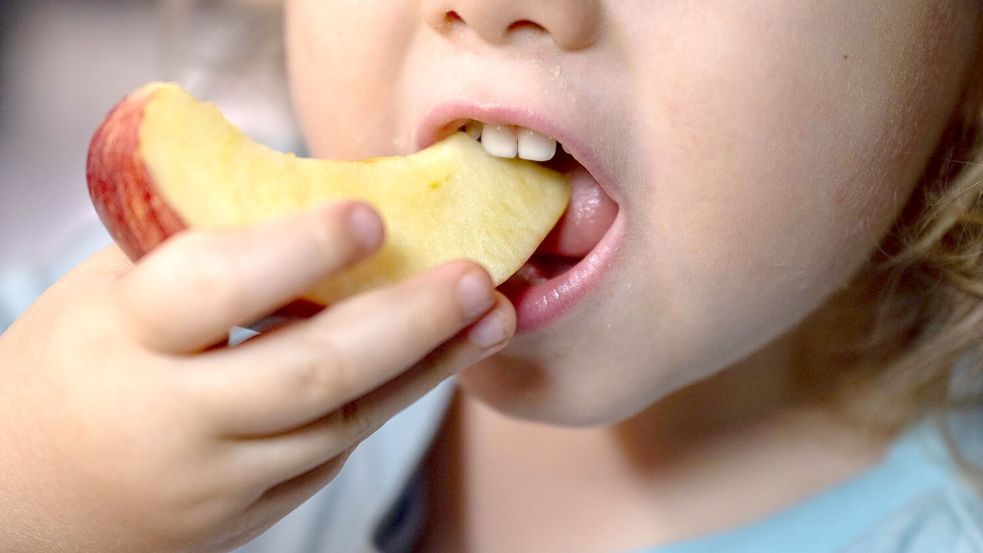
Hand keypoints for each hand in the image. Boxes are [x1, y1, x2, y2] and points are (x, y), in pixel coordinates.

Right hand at [0, 201, 513, 552]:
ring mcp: (218, 479)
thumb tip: (316, 189)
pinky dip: (389, 401)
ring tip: (492, 318)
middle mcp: (174, 419)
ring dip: (427, 367)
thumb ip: (197, 247)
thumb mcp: (108, 291)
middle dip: (406, 322)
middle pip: (310, 372)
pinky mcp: (251, 514)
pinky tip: (438, 360)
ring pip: (342, 422)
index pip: (216, 288)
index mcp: (124, 339)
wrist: (34, 496)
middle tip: (475, 277)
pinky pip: (334, 453)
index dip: (298, 251)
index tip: (372, 215)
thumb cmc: (77, 365)